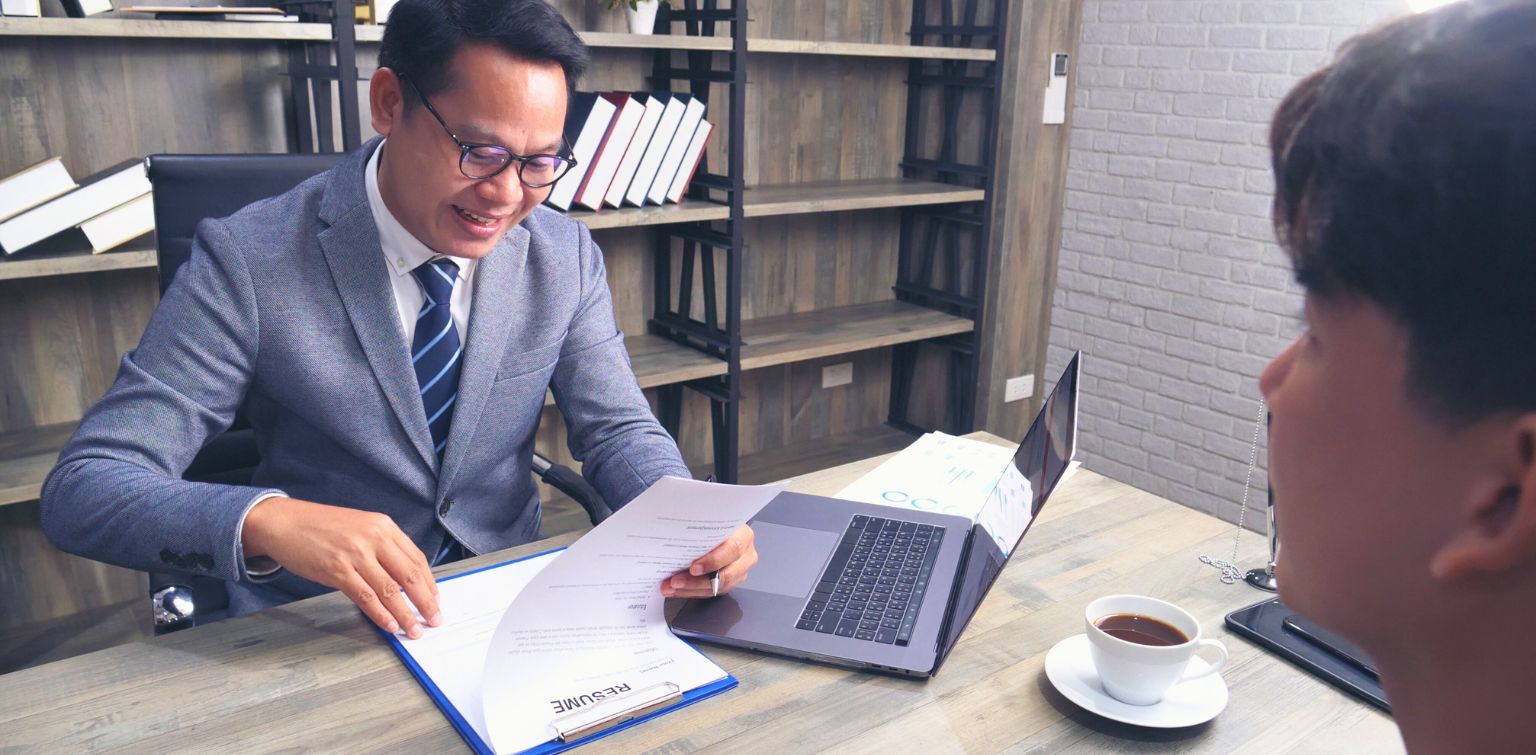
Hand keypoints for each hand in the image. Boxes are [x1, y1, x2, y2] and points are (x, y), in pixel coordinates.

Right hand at [242, 496, 441, 638]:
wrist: (285, 522)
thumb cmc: (322, 527)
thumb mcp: (360, 527)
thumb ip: (383, 547)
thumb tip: (403, 578)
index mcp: (383, 526)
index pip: (416, 558)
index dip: (429, 583)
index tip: (436, 600)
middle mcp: (373, 537)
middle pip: (409, 575)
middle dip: (426, 602)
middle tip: (435, 619)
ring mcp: (355, 554)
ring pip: (390, 590)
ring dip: (405, 614)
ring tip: (414, 630)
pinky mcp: (337, 570)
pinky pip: (365, 597)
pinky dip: (381, 614)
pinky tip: (389, 625)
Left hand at [660, 524, 756, 597]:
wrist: (719, 529)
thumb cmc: (712, 523)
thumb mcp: (709, 519)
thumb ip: (699, 528)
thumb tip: (674, 534)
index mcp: (744, 535)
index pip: (733, 549)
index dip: (713, 561)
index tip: (693, 568)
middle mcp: (746, 554)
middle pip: (726, 574)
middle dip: (697, 581)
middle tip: (676, 581)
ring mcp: (740, 570)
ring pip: (717, 587)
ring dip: (691, 589)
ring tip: (671, 586)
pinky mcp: (731, 582)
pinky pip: (712, 592)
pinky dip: (692, 591)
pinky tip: (677, 589)